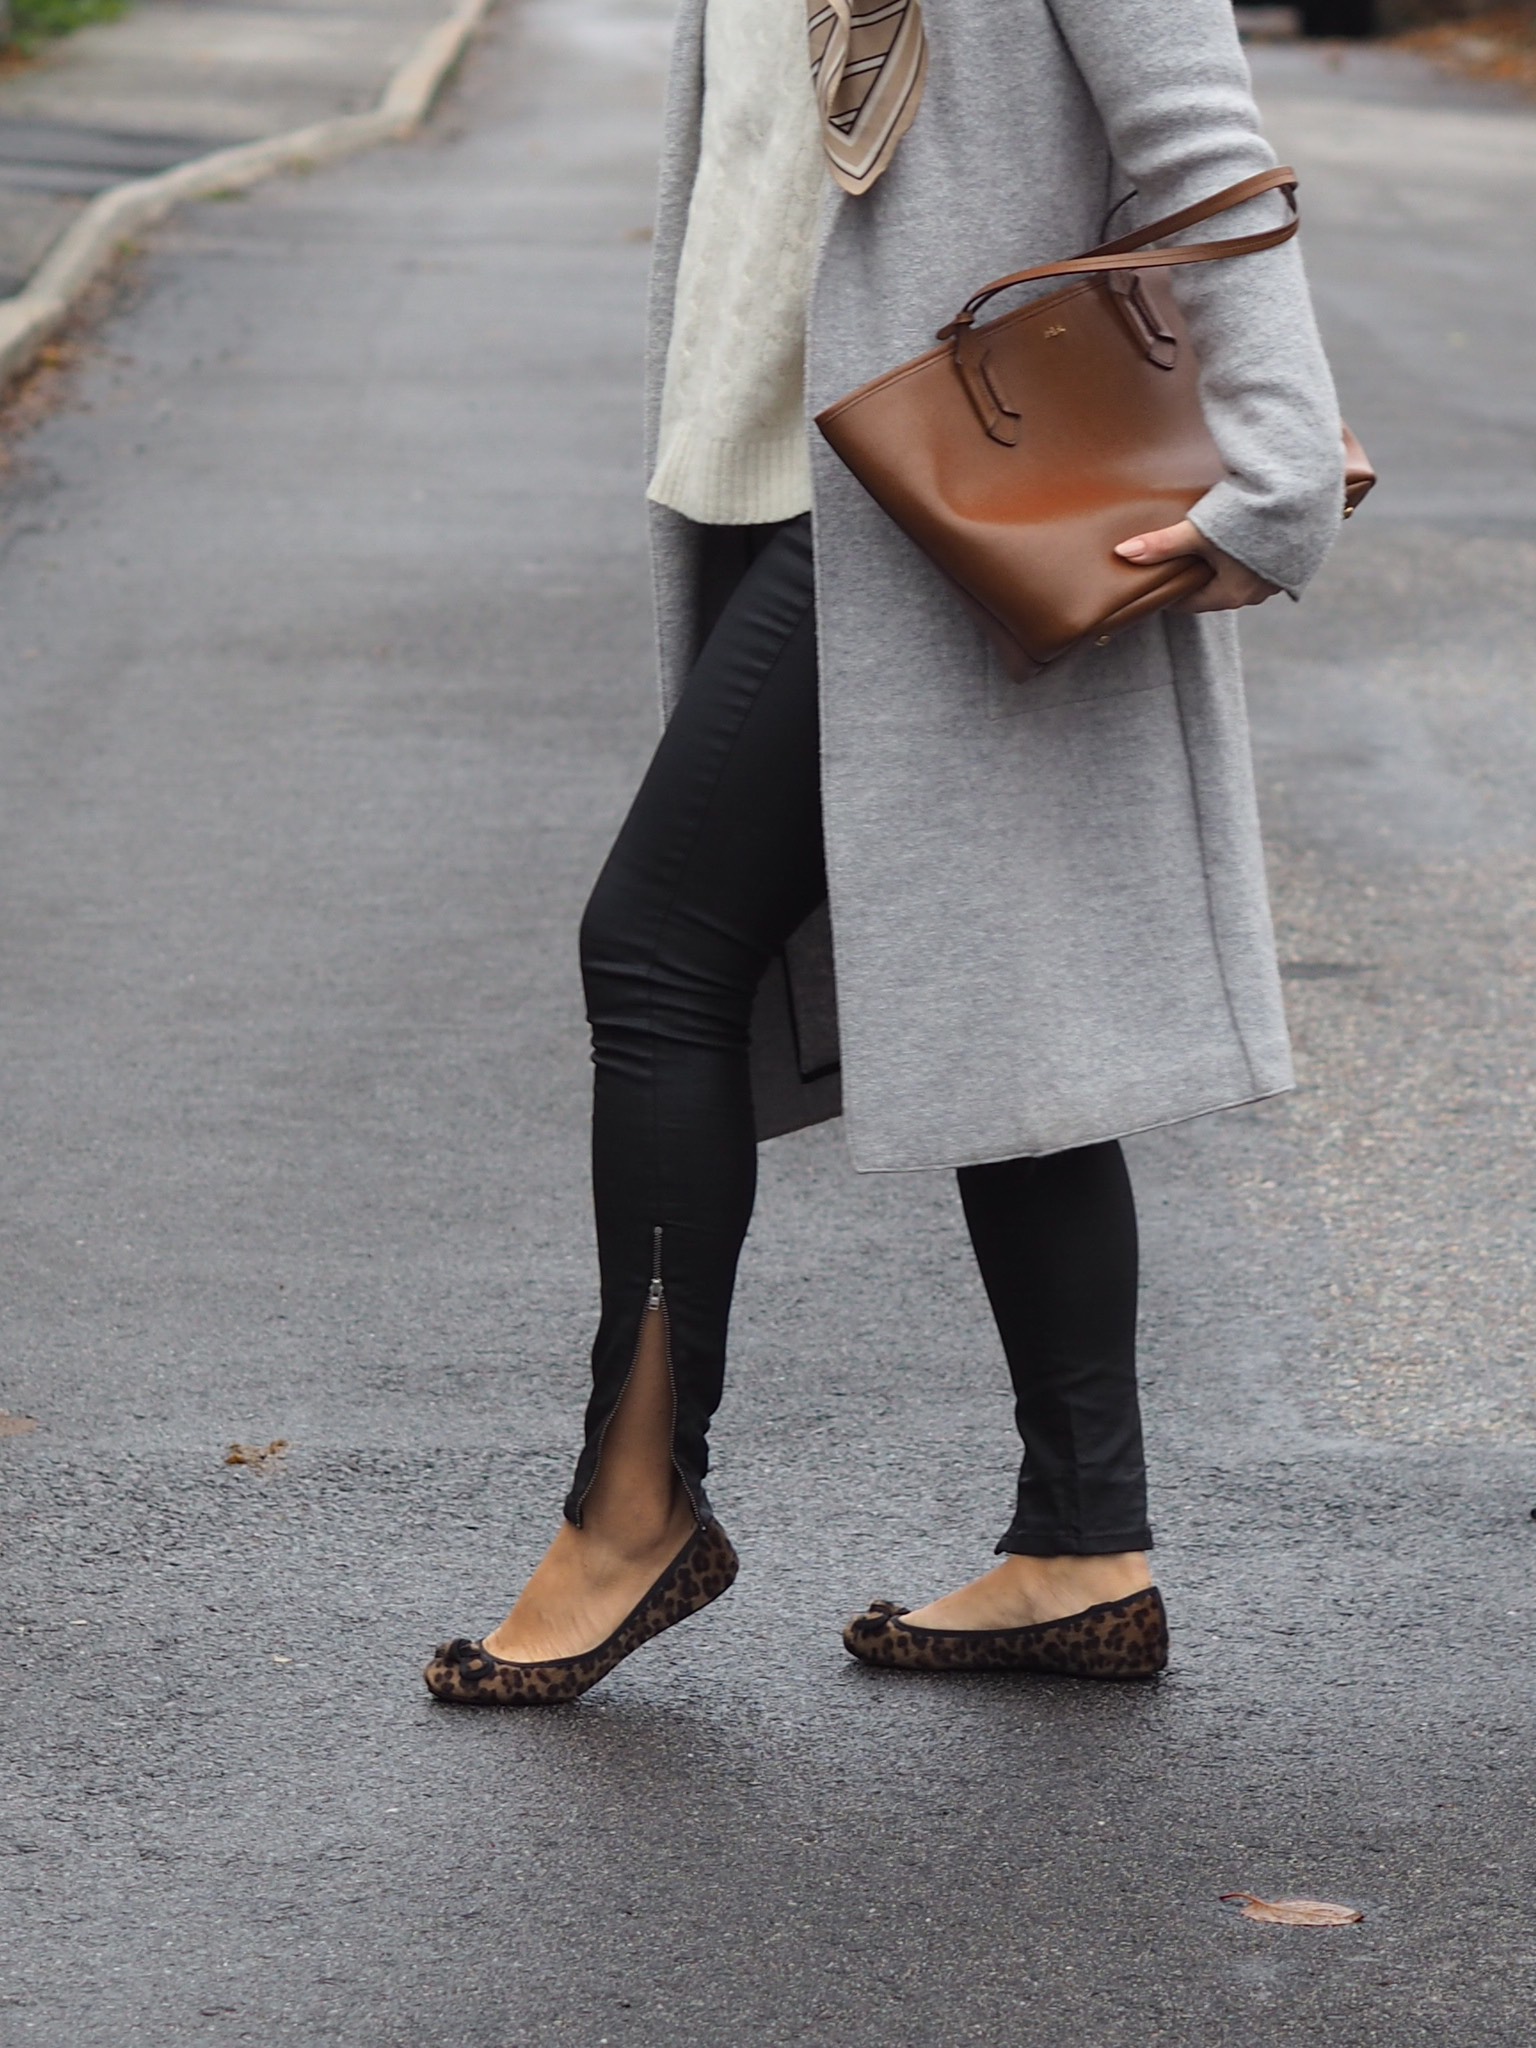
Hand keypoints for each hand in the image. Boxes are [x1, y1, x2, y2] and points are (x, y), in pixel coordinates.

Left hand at [1114, 518, 1278, 613]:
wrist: (1303, 494)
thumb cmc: (1248, 515)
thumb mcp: (1199, 531)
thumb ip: (1162, 545)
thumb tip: (1123, 554)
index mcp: (1232, 595)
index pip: (1189, 602)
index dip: (1170, 589)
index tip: (1154, 580)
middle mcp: (1257, 593)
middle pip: (1214, 590)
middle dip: (1195, 576)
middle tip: (1176, 560)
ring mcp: (1277, 579)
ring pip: (1239, 576)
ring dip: (1222, 564)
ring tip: (1206, 545)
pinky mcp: (1293, 560)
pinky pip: (1261, 563)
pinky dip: (1246, 554)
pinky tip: (1239, 536)